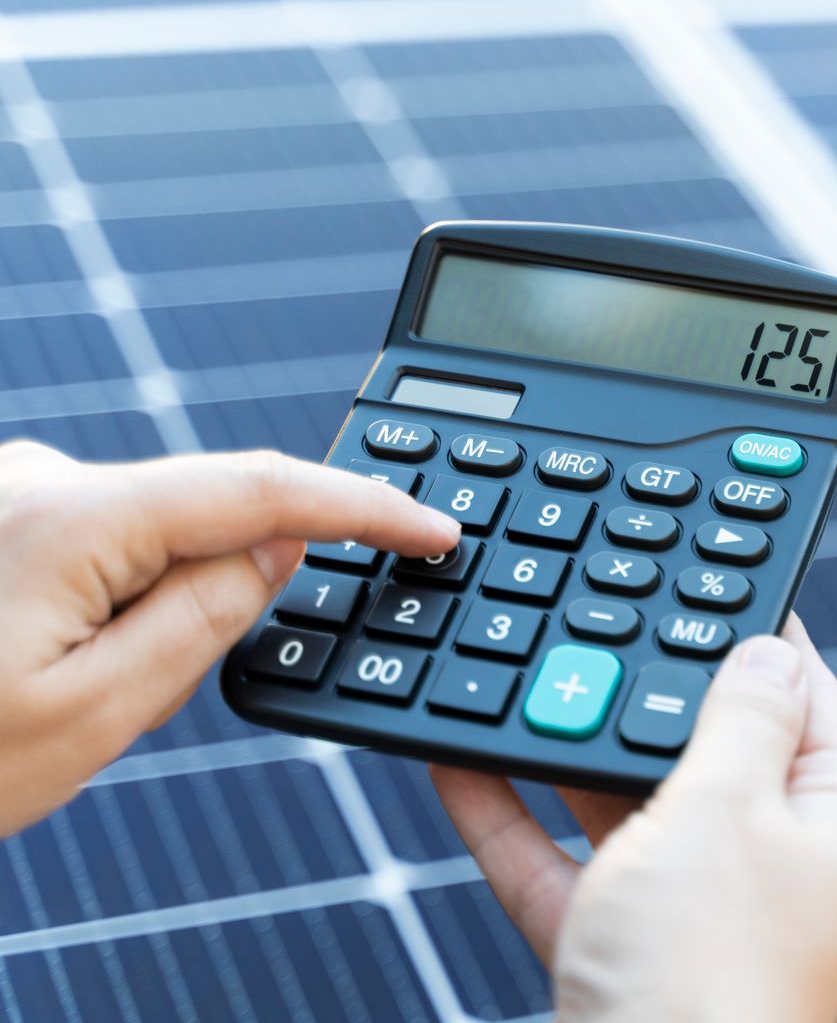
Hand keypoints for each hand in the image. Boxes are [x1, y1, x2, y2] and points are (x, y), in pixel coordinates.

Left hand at [0, 440, 458, 834]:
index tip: (434, 529)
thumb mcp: (95, 718)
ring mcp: (9, 489)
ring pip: (150, 530)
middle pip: (201, 510)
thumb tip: (280, 546)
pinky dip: (117, 595)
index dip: (362, 504)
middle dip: (222, 589)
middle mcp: (33, 477)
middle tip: (139, 692)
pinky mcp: (0, 512)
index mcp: (64, 518)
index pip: (258, 487)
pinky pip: (103, 539)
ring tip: (62, 697)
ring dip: (156, 603)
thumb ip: (207, 617)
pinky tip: (43, 666)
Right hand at [432, 616, 836, 1022]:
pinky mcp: (624, 956)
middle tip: (591, 614)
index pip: (805, 700)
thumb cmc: (710, 972)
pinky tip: (457, 762)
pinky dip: (513, 820)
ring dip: (568, 747)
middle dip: (643, 689)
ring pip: (629, 807)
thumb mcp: (730, 809)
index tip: (707, 573)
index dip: (754, 635)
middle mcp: (775, 868)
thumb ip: (740, 719)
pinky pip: (564, 867)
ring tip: (519, 672)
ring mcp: (698, 916)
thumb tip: (770, 649)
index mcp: (834, 824)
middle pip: (710, 750)